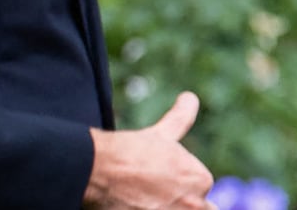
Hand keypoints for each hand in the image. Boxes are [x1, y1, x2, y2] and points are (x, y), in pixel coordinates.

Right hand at [83, 91, 216, 209]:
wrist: (96, 168)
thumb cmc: (128, 150)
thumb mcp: (160, 134)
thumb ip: (180, 118)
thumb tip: (190, 97)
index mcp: (200, 178)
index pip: (197, 190)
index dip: (174, 184)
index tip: (154, 178)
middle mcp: (196, 203)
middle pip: (191, 206)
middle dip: (175, 201)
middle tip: (147, 191)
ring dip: (165, 205)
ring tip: (143, 198)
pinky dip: (151, 209)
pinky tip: (137, 203)